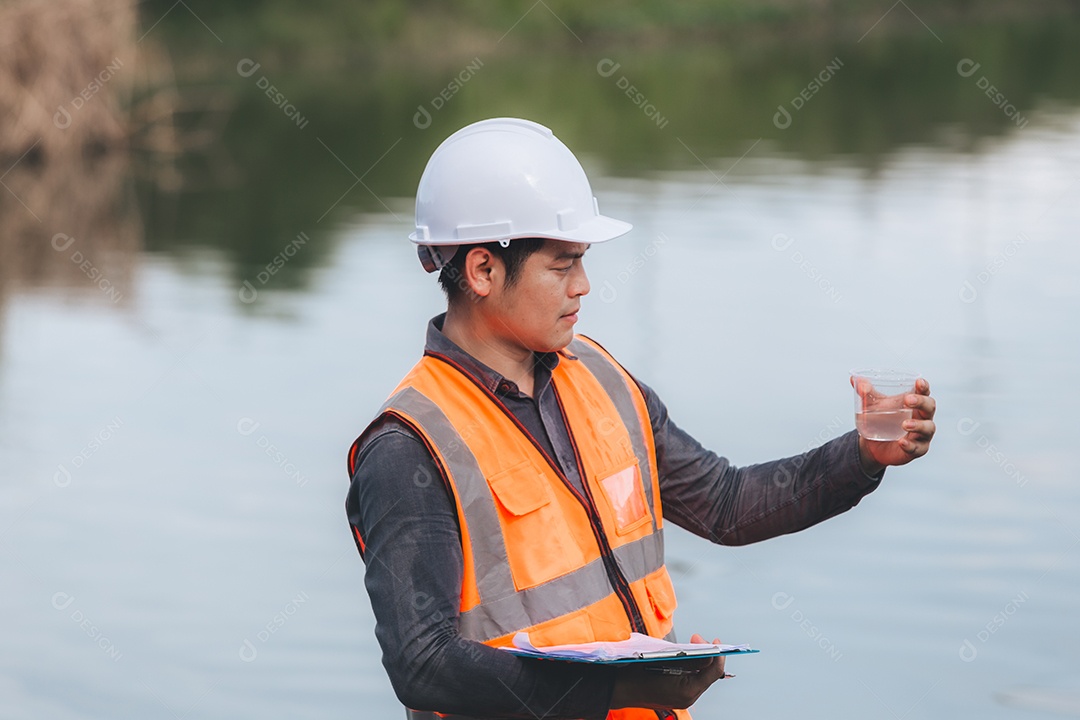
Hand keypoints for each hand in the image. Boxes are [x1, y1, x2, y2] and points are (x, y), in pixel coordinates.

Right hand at [609, 634, 728, 710]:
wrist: (618, 687)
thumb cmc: (636, 673)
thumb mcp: (666, 658)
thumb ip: (691, 657)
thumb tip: (709, 651)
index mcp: (687, 691)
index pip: (713, 672)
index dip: (716, 653)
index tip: (713, 640)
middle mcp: (687, 698)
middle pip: (708, 675)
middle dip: (707, 656)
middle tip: (698, 639)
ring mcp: (681, 699)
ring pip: (699, 677)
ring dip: (699, 661)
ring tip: (691, 646)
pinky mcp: (675, 696)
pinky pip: (689, 680)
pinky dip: (690, 668)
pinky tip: (683, 657)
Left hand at [854, 377, 935, 474]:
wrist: (873, 444)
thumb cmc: (881, 419)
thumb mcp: (873, 405)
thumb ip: (866, 393)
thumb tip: (855, 380)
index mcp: (915, 403)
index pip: (924, 392)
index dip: (924, 387)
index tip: (919, 382)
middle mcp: (923, 417)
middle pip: (930, 407)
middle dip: (921, 402)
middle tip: (908, 400)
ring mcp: (922, 434)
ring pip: (928, 428)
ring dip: (918, 425)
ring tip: (904, 424)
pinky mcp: (918, 449)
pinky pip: (918, 448)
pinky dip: (910, 445)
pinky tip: (901, 442)